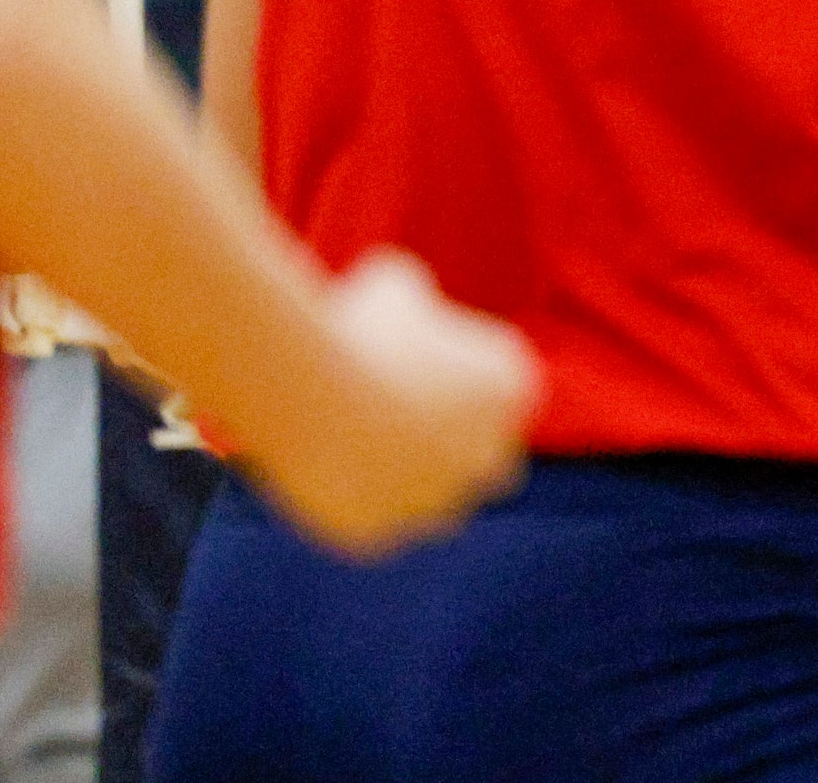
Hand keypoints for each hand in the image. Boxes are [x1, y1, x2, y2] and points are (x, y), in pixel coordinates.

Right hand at [252, 250, 539, 557]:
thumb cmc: (356, 322)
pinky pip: (371, 517)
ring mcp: (436, 503)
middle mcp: (487, 455)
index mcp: (509, 387)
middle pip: (488, 460)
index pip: (505, 393)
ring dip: (408, 476)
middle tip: (407, 415)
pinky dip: (352, 496)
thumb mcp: (395, 282)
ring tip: (356, 438)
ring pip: (431, 498)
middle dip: (458, 444)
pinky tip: (322, 460)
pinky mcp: (379, 535)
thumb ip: (416, 301)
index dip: (466, 382)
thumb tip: (405, 303)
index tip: (425, 366)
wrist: (308, 386)